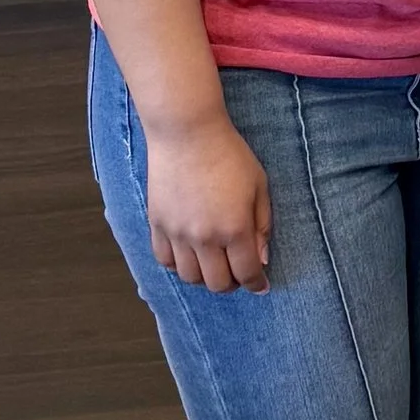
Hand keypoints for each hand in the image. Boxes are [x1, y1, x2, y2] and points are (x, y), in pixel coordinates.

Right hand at [144, 109, 271, 294]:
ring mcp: (177, 233)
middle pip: (217, 283)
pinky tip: (190, 254)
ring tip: (214, 264)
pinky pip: (164, 260)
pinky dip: (178, 265)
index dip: (257, 284)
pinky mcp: (157, 225)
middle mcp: (204, 237)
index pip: (247, 273)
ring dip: (205, 277)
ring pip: (189, 277)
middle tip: (238, 273)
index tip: (261, 285)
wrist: (187, 133)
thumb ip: (262, 225)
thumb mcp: (259, 186)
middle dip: (232, 283)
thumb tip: (261, 259)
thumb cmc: (229, 155)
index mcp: (235, 228)